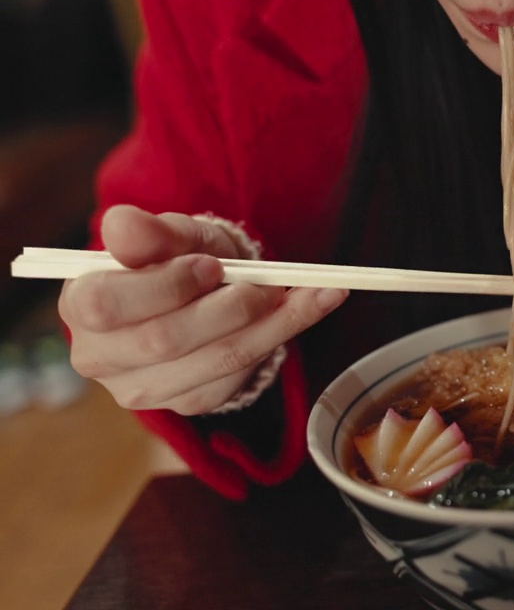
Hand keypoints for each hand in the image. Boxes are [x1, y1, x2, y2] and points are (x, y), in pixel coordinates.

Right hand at [58, 204, 347, 414]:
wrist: (203, 289)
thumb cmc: (177, 256)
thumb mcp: (170, 234)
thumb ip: (150, 231)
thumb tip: (123, 226)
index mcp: (81, 305)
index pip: (108, 305)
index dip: (167, 286)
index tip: (212, 266)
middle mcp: (102, 357)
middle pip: (167, 340)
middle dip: (229, 308)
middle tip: (270, 282)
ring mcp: (144, 388)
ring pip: (216, 361)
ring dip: (276, 324)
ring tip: (318, 292)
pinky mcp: (190, 401)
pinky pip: (240, 375)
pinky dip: (282, 338)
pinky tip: (310, 309)